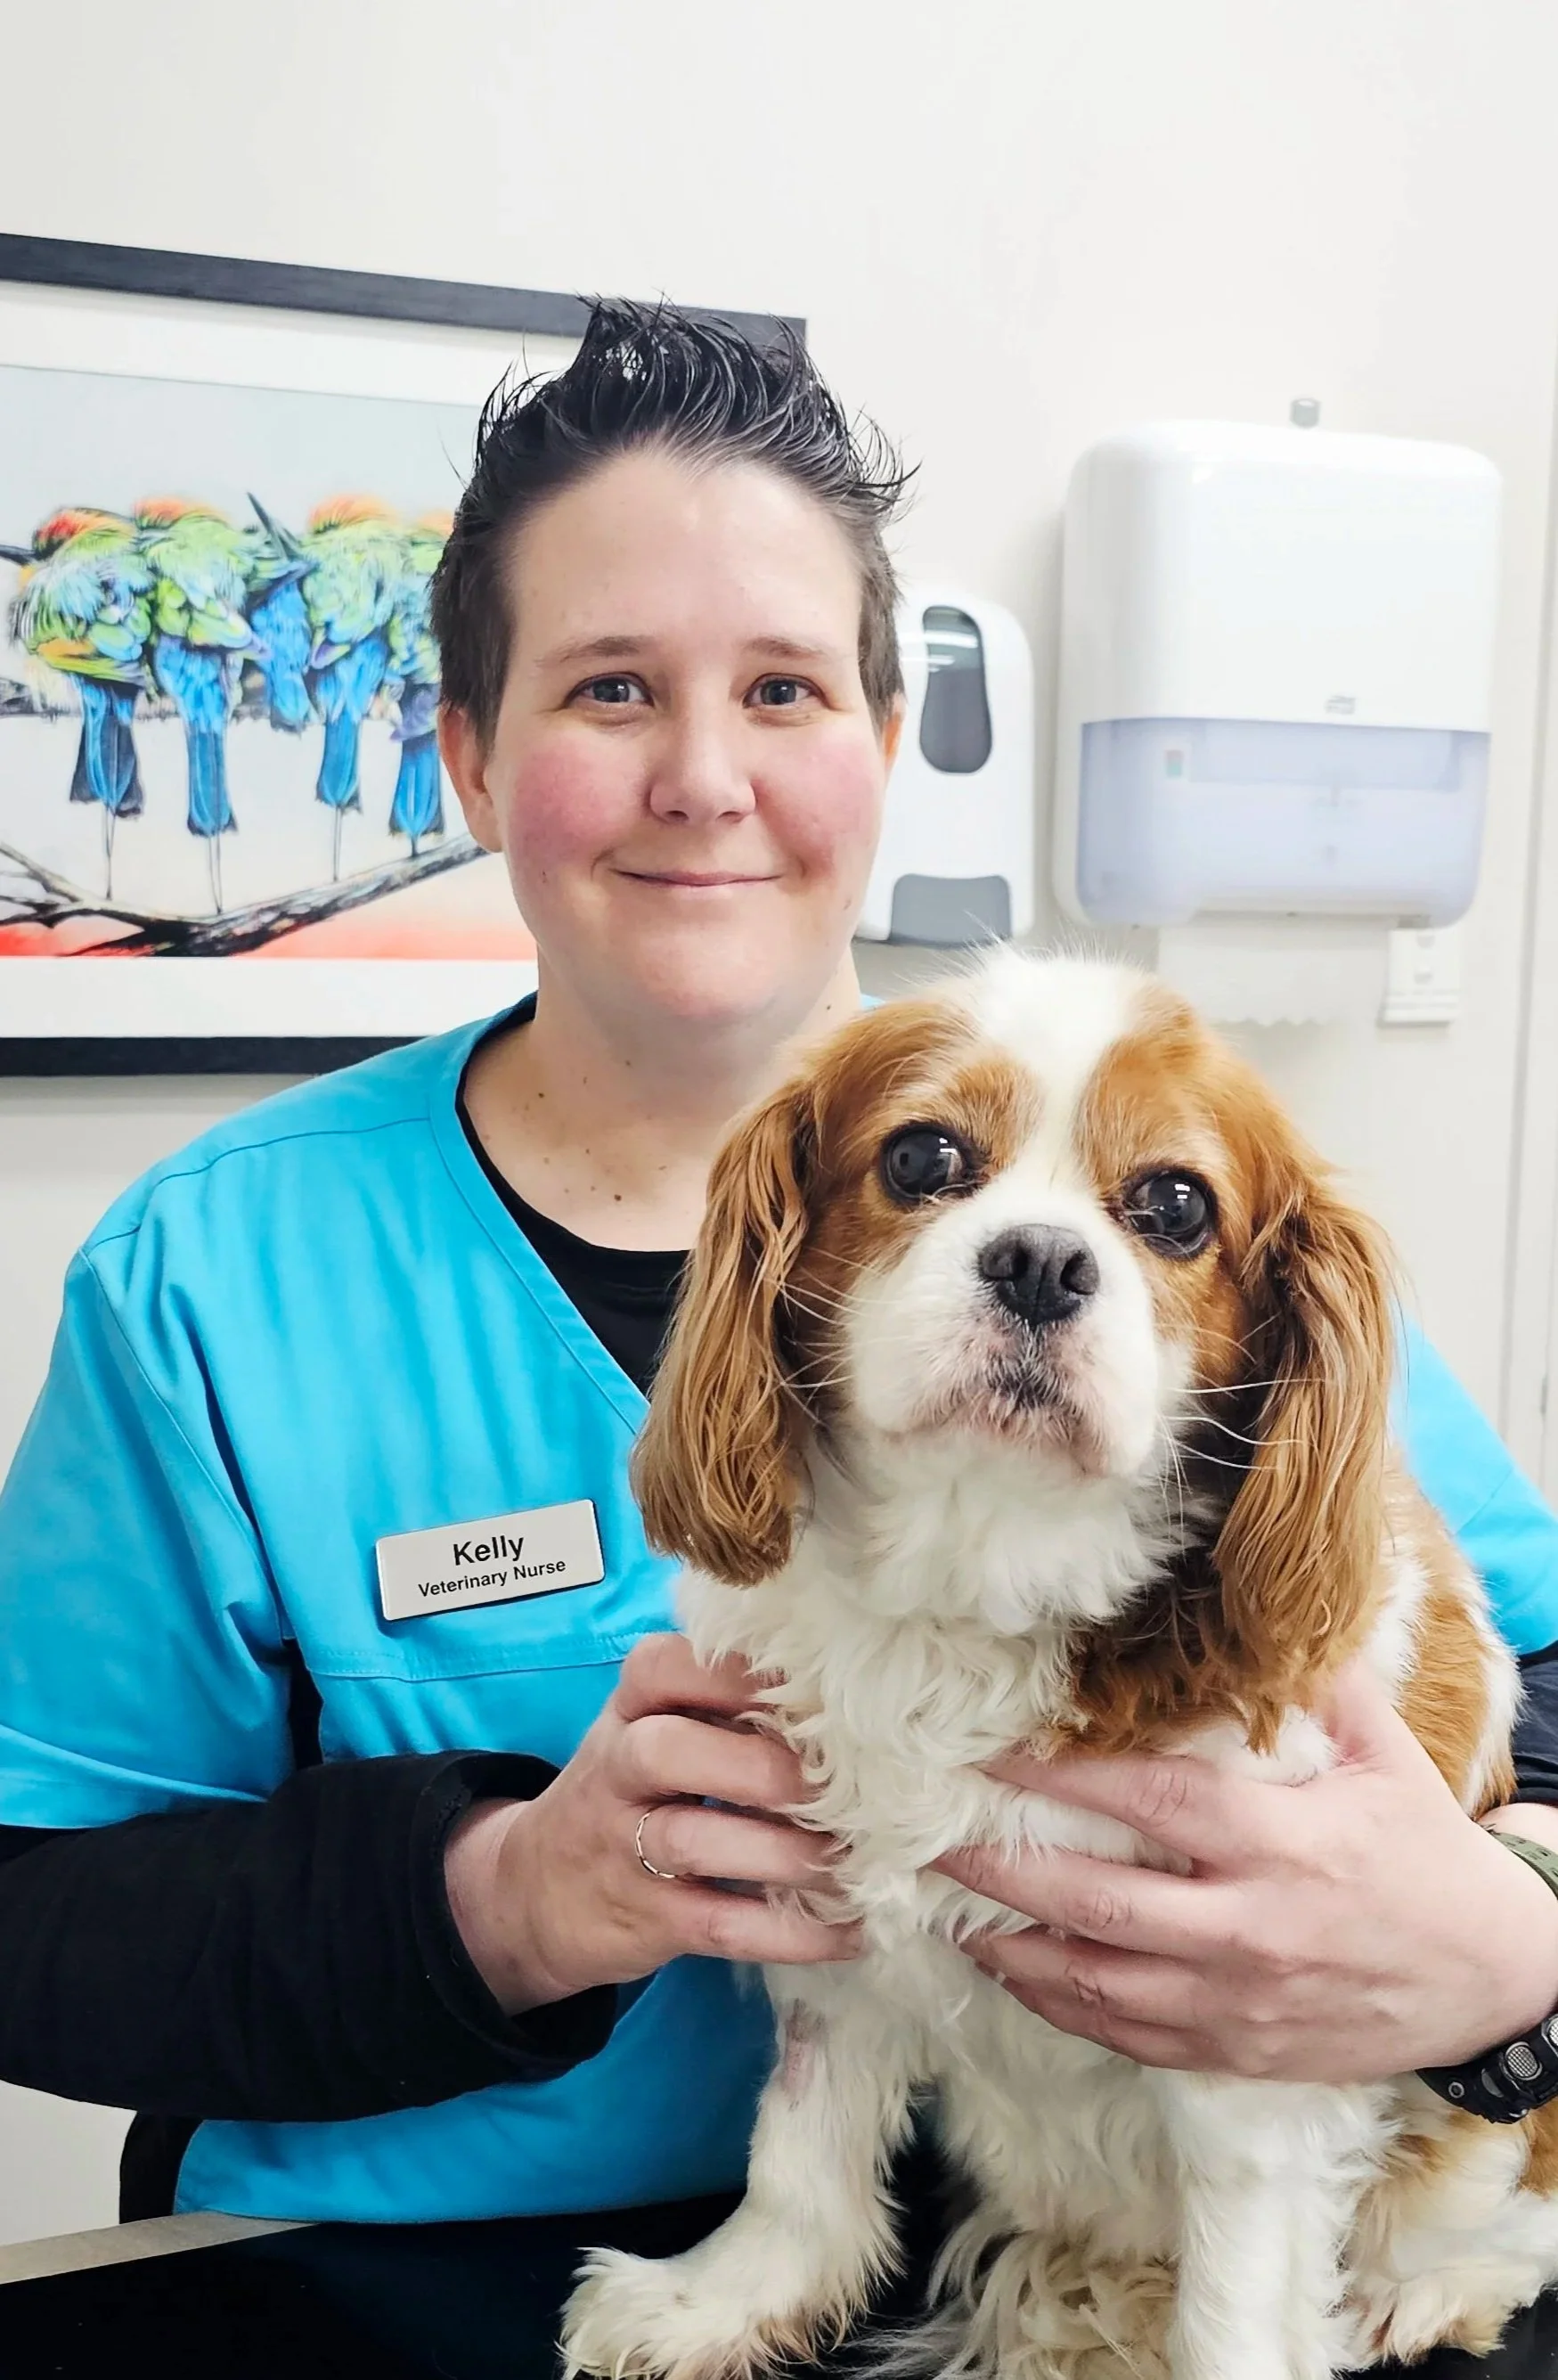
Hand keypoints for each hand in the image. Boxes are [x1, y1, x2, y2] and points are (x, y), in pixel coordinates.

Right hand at [445, 1632, 858, 2011]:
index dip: (740, 1675)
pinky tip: (848, 1931)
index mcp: (630, 1709)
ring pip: (694, 1841)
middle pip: (667, 1751)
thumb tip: (850, 1704)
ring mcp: (624, 1847)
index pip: (666, 1666)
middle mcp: (618, 1768)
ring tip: (856, 1860)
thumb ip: (725, 1709)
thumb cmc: (631, 1791)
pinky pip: (720, 1925)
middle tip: (838, 1784)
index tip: (814, 1689)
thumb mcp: (654, 1732)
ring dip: (784, 1852)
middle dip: (759, 1765)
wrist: (535, 1892)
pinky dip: (789, 1932)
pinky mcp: (647, 1920)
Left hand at [933, 1661, 1557, 2083]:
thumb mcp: (1385, 1756)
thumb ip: (1314, 1686)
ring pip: (1097, 1985)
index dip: (1060, 1782)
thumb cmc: (1427, 1855)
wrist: (1490, 1978)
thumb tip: (1255, 1611)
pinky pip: (1126, 2037)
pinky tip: (1015, 1973)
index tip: (988, 1757)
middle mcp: (1249, 1930)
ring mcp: (1237, 2002)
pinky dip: (1060, 2006)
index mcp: (1281, 1846)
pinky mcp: (1235, 2051)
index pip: (1148, 1806)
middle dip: (1004, 1873)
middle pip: (1097, 1905)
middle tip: (933, 1842)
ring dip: (1013, 1950)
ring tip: (948, 1913)